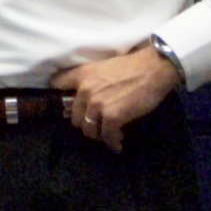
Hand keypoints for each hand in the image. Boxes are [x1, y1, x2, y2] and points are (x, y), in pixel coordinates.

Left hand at [50, 45, 179, 152]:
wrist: (153, 69)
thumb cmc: (132, 66)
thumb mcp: (104, 67)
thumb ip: (91, 80)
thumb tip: (87, 98)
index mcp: (83, 74)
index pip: (57, 82)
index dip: (57, 95)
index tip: (62, 104)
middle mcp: (85, 90)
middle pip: (74, 117)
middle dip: (86, 124)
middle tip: (98, 126)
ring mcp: (98, 105)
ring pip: (89, 130)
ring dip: (99, 135)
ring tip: (110, 135)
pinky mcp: (112, 117)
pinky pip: (108, 136)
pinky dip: (113, 143)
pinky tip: (118, 144)